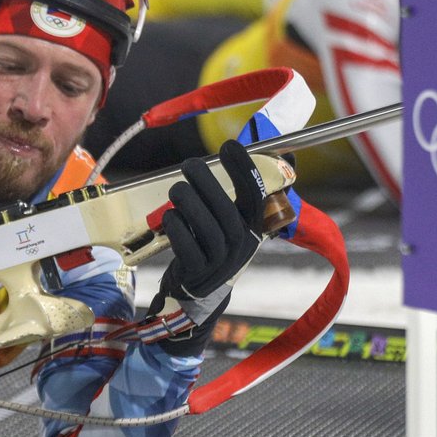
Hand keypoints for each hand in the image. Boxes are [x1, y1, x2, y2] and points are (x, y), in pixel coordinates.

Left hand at [151, 140, 266, 354]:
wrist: (200, 290)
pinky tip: (170, 215)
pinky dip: (177, 228)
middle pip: (226, 211)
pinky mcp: (197, 273)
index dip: (244, 170)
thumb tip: (266, 151)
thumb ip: (239, 190)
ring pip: (206, 228)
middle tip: (190, 164)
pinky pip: (187, 247)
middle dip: (207, 183)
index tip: (228, 146)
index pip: (255, 196)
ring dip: (189, 203)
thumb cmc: (213, 244)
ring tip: (177, 188)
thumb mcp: (231, 219)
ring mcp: (220, 262)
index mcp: (252, 227)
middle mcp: (241, 245)